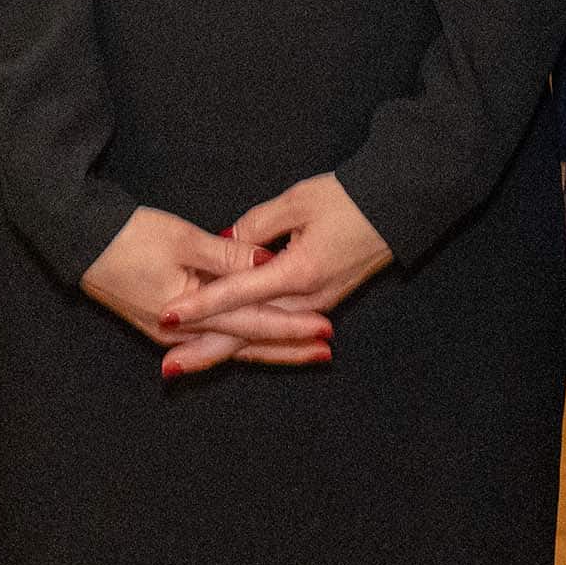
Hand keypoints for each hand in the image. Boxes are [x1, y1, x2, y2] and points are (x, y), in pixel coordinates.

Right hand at [82, 209, 331, 377]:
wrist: (80, 241)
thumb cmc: (128, 235)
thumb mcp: (182, 238)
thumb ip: (229, 256)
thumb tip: (269, 263)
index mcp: (186, 312)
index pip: (250, 323)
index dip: (289, 325)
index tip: (324, 328)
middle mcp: (178, 334)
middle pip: (244, 343)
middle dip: (286, 347)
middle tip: (326, 351)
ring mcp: (170, 334)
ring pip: (230, 345)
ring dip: (267, 348)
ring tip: (304, 352)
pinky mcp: (165, 324)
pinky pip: (212, 339)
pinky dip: (239, 342)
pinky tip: (258, 348)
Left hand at [166, 173, 392, 366]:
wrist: (398, 206)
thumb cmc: (349, 197)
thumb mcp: (297, 201)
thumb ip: (255, 227)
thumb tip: (225, 245)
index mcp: (301, 271)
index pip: (239, 293)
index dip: (201, 304)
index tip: (168, 313)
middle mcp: (310, 298)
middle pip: (249, 330)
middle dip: (207, 348)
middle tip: (167, 367)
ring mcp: (319, 305)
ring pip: (263, 335)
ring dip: (225, 348)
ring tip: (186, 362)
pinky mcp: (323, 302)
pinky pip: (279, 326)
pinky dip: (251, 338)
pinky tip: (227, 346)